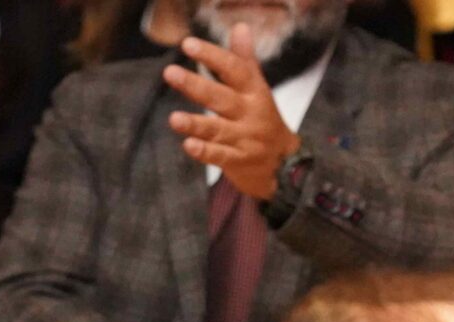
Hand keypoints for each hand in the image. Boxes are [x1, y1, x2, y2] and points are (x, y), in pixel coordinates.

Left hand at [163, 25, 299, 201]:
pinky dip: (205, 152)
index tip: (188, 45)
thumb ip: (245, 60)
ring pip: (217, 130)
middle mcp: (249, 114)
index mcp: (254, 92)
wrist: (284, 164)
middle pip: (221, 97)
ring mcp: (244, 139)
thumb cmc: (263, 119)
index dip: (212, 56)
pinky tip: (188, 145)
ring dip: (196, 124)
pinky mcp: (238, 161)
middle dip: (196, 85)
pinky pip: (220, 157)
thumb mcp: (258, 88)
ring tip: (174, 119)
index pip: (234, 69)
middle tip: (170, 73)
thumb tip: (240, 26)